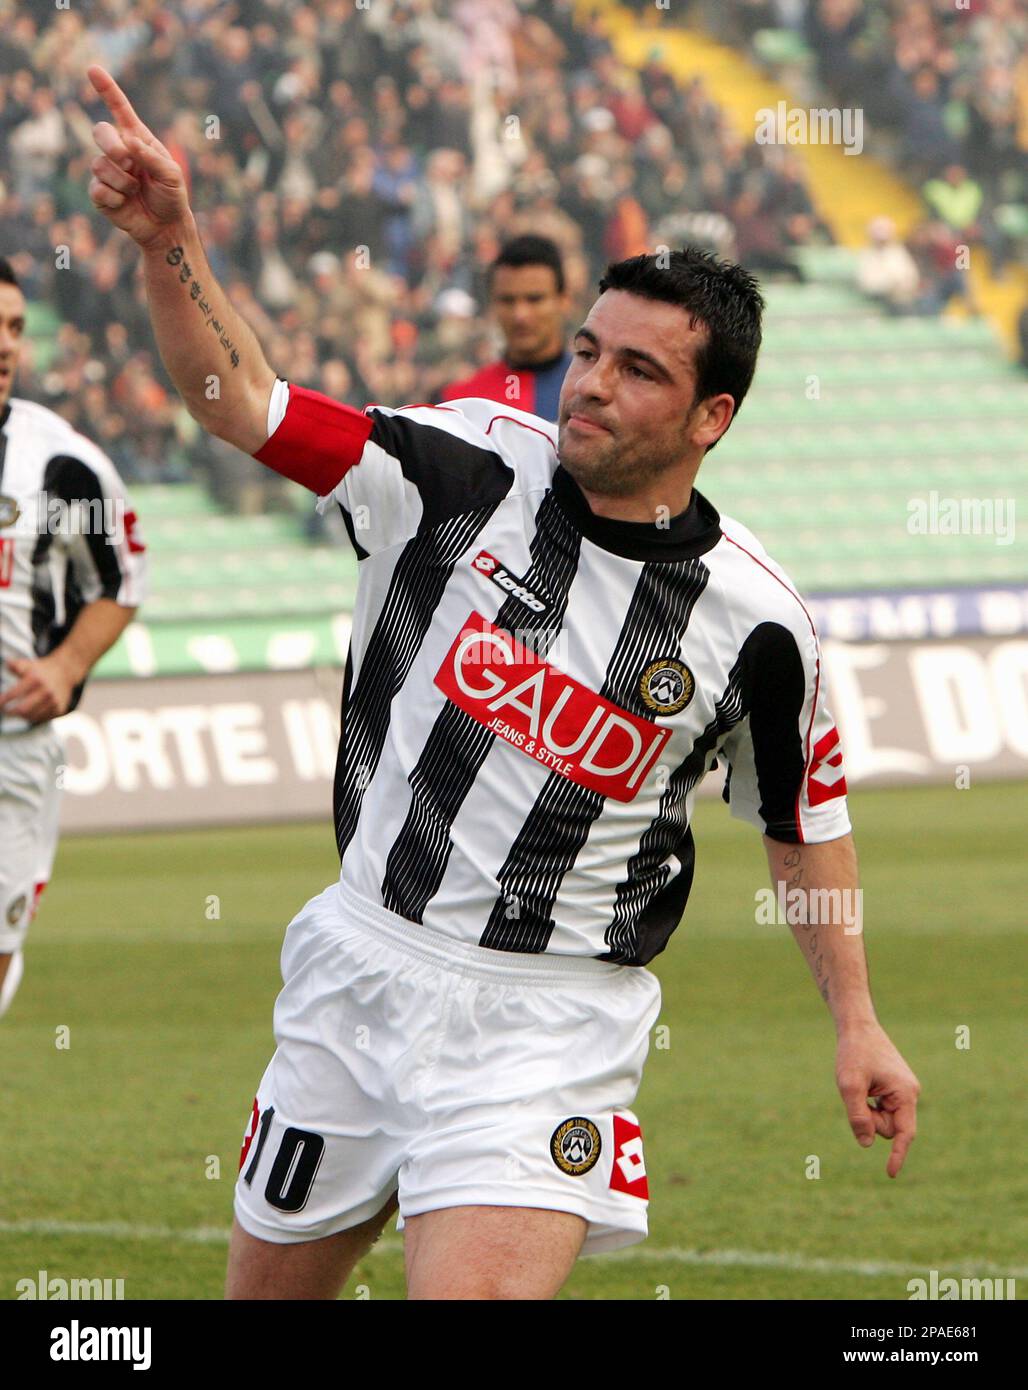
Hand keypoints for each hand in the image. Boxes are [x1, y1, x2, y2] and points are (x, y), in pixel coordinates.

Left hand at [0, 654, 78, 722]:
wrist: (65, 672)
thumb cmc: (41, 670)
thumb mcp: (27, 664)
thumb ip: (14, 666)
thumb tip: (7, 665)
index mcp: (35, 679)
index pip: (14, 694)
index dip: (3, 701)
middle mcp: (46, 691)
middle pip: (22, 709)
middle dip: (10, 713)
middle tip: (5, 711)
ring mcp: (54, 701)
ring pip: (32, 717)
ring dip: (21, 716)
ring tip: (15, 712)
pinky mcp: (59, 709)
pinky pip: (42, 719)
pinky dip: (33, 718)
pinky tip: (28, 713)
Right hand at [87, 64, 190, 245]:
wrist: (166, 228)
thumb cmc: (171, 197)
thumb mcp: (172, 175)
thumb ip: (152, 157)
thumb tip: (129, 143)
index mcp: (137, 139)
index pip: (120, 109)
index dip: (107, 89)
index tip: (93, 69)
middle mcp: (119, 151)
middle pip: (100, 132)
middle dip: (112, 146)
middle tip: (128, 163)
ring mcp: (107, 171)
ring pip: (100, 164)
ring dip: (122, 181)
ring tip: (136, 190)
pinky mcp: (99, 193)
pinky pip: (97, 189)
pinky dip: (115, 197)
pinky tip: (125, 203)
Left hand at [835, 1021, 920, 1177]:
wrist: (858, 1027)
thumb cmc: (853, 1053)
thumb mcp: (849, 1085)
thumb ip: (858, 1116)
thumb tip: (867, 1144)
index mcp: (905, 1094)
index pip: (904, 1134)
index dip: (898, 1155)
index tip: (890, 1174)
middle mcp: (909, 1094)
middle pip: (889, 1128)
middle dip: (871, 1120)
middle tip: (857, 1094)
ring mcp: (903, 1091)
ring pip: (883, 1119)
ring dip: (868, 1111)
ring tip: (860, 1086)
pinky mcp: (895, 1089)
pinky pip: (881, 1109)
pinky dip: (868, 1103)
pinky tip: (863, 1086)